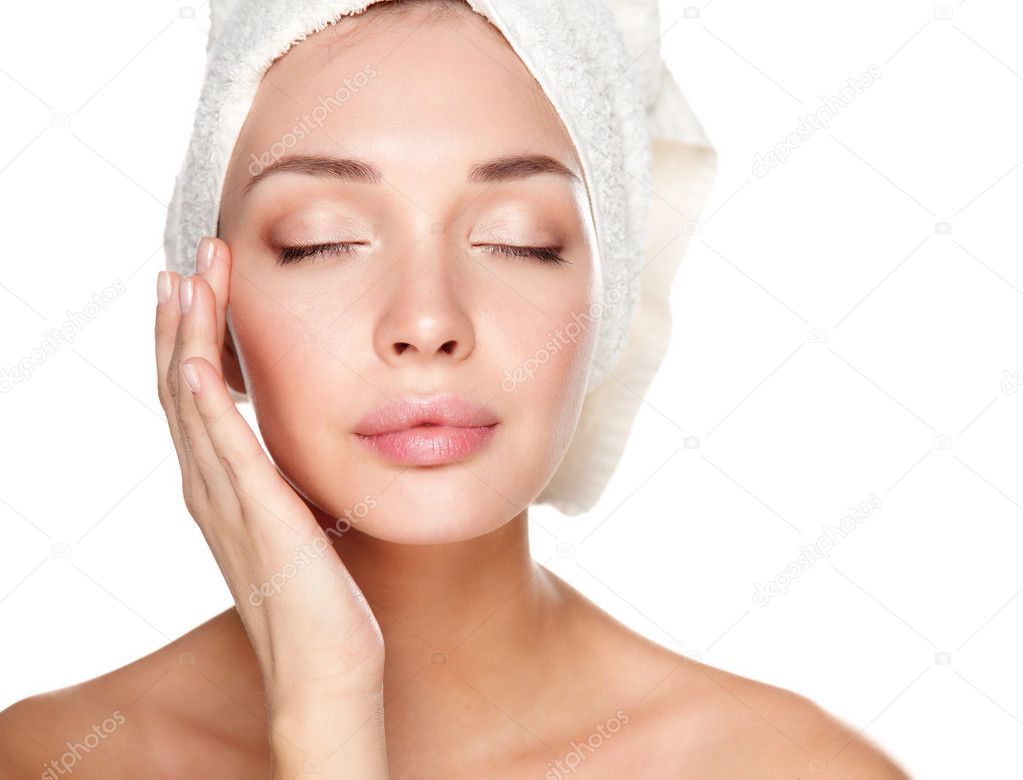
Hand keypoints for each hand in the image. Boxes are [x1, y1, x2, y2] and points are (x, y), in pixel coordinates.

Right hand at [155, 236, 387, 776]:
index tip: (197, 285)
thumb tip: (302, 444)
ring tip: (184, 281)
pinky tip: (198, 361)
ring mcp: (229, 503)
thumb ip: (287, 481)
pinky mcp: (260, 517)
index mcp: (223, 487)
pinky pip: (225, 451)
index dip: (190, 338)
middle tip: (188, 260)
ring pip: (193, 406)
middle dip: (183, 320)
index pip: (195, 397)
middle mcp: (212, 489)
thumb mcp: (300, 519)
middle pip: (182, 388)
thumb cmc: (321, 596)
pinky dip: (206, 405)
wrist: (327, 664)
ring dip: (187, 340)